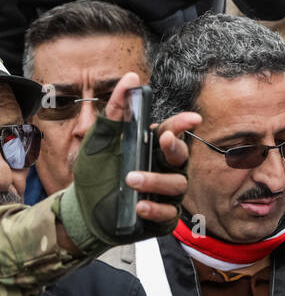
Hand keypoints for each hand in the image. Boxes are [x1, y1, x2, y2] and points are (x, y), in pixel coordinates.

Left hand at [99, 72, 197, 228]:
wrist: (82, 209)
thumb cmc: (96, 172)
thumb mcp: (100, 138)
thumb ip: (116, 109)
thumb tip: (131, 78)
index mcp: (152, 148)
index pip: (173, 133)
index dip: (183, 125)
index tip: (192, 118)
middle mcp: (164, 169)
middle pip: (182, 157)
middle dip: (175, 148)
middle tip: (162, 140)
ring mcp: (165, 193)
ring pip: (177, 185)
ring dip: (156, 180)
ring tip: (130, 179)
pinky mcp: (161, 216)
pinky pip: (170, 213)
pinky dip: (156, 209)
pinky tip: (140, 205)